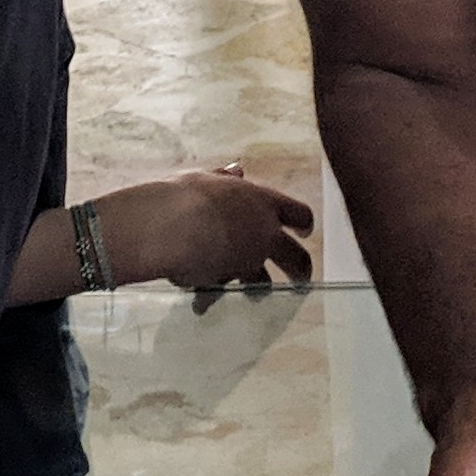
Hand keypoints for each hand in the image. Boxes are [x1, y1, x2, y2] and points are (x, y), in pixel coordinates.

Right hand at [102, 165, 312, 290]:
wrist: (170, 225)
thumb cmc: (186, 195)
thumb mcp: (206, 181)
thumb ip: (225, 180)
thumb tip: (236, 171)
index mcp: (262, 202)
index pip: (298, 212)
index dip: (303, 222)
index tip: (304, 231)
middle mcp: (263, 233)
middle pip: (296, 256)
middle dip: (300, 269)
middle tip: (301, 279)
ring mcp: (248, 259)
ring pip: (264, 281)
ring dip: (259, 290)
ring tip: (255, 296)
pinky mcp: (228, 281)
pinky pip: (222, 292)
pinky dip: (211, 298)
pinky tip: (200, 304)